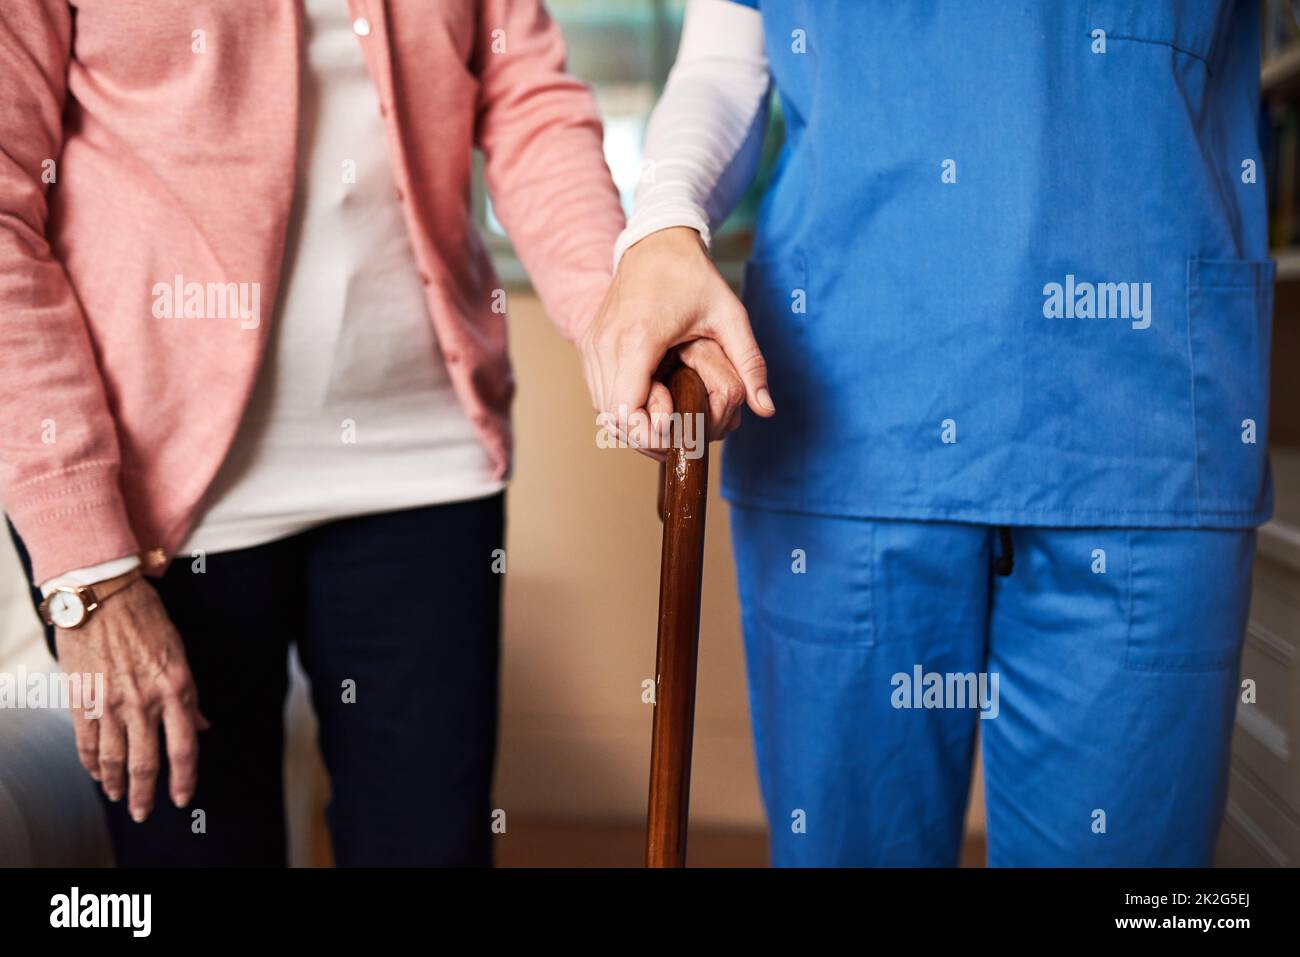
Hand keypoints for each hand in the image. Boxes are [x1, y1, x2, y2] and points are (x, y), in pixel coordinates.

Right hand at [56, 576, 207, 821]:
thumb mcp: (179, 653)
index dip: (184, 779)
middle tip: (143, 812)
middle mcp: (145, 701)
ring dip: (115, 784)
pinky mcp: (83, 699)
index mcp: (177, 688)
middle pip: (146, 763)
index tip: (183, 798)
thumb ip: (190, 695)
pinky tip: (95, 773)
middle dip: (145, 795)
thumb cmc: (146, 619)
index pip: (184, 747)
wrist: (103, 595)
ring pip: (113, 759)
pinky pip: (86, 742)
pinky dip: (90, 763)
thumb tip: (202, 726)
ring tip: (117, 797)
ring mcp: (111, 702)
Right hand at [580, 227, 774, 456]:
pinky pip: (598, 391)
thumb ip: (750, 363)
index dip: (652, 435)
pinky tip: (650, 406)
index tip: (680, 433)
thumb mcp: (730, 316)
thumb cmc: (692, 276)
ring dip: (631, 424)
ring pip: (601, 408)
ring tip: (668, 422)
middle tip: (680, 435)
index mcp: (639, 339)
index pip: (627, 412)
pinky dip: (620, 407)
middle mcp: (607, 344)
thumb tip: (768, 408)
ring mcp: (592, 344)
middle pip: (613, 417)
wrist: (655, 241)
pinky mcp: (588, 343)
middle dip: (644, 436)